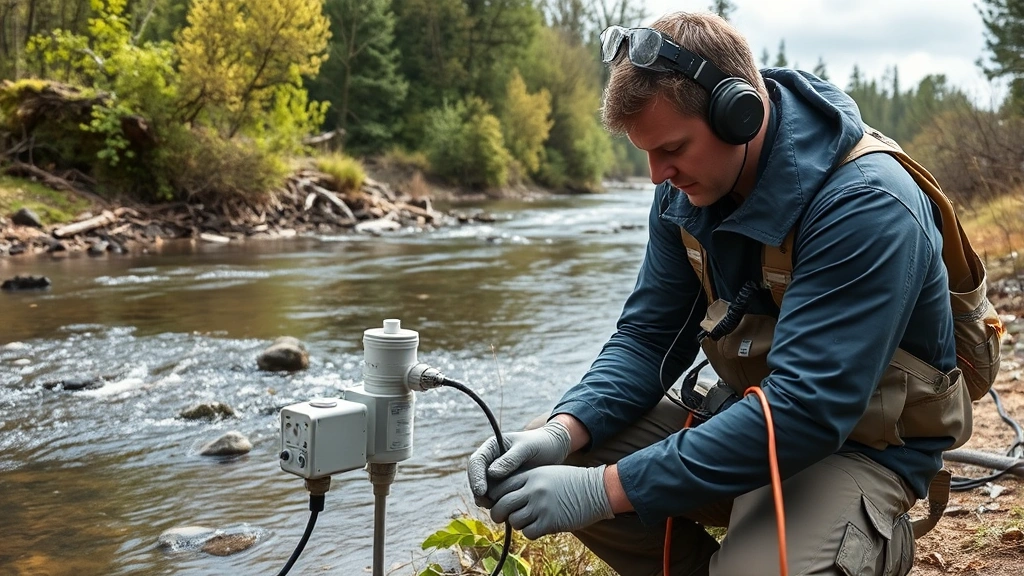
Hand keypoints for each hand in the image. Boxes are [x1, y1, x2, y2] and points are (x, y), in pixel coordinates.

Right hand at [467, 420, 571, 504]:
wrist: (554, 449)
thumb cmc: (541, 444)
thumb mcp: (527, 448)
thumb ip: (510, 459)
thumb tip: (492, 473)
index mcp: (492, 447)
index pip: (476, 462)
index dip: (476, 477)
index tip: (481, 491)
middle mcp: (490, 461)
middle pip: (476, 478)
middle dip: (479, 492)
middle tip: (487, 504)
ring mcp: (496, 474)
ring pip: (484, 489)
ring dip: (486, 500)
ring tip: (495, 507)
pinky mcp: (504, 485)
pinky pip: (496, 496)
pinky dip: (497, 503)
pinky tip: (505, 508)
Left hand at [488, 465, 613, 538]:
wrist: (596, 490)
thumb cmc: (570, 482)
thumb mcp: (545, 473)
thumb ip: (526, 481)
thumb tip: (503, 496)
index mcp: (530, 475)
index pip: (500, 487)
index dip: (494, 497)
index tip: (496, 502)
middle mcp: (533, 490)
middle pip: (502, 506)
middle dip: (498, 514)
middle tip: (501, 517)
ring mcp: (541, 506)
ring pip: (514, 521)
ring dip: (518, 523)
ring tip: (527, 519)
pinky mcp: (550, 522)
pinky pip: (528, 532)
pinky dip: (530, 532)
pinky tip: (538, 526)